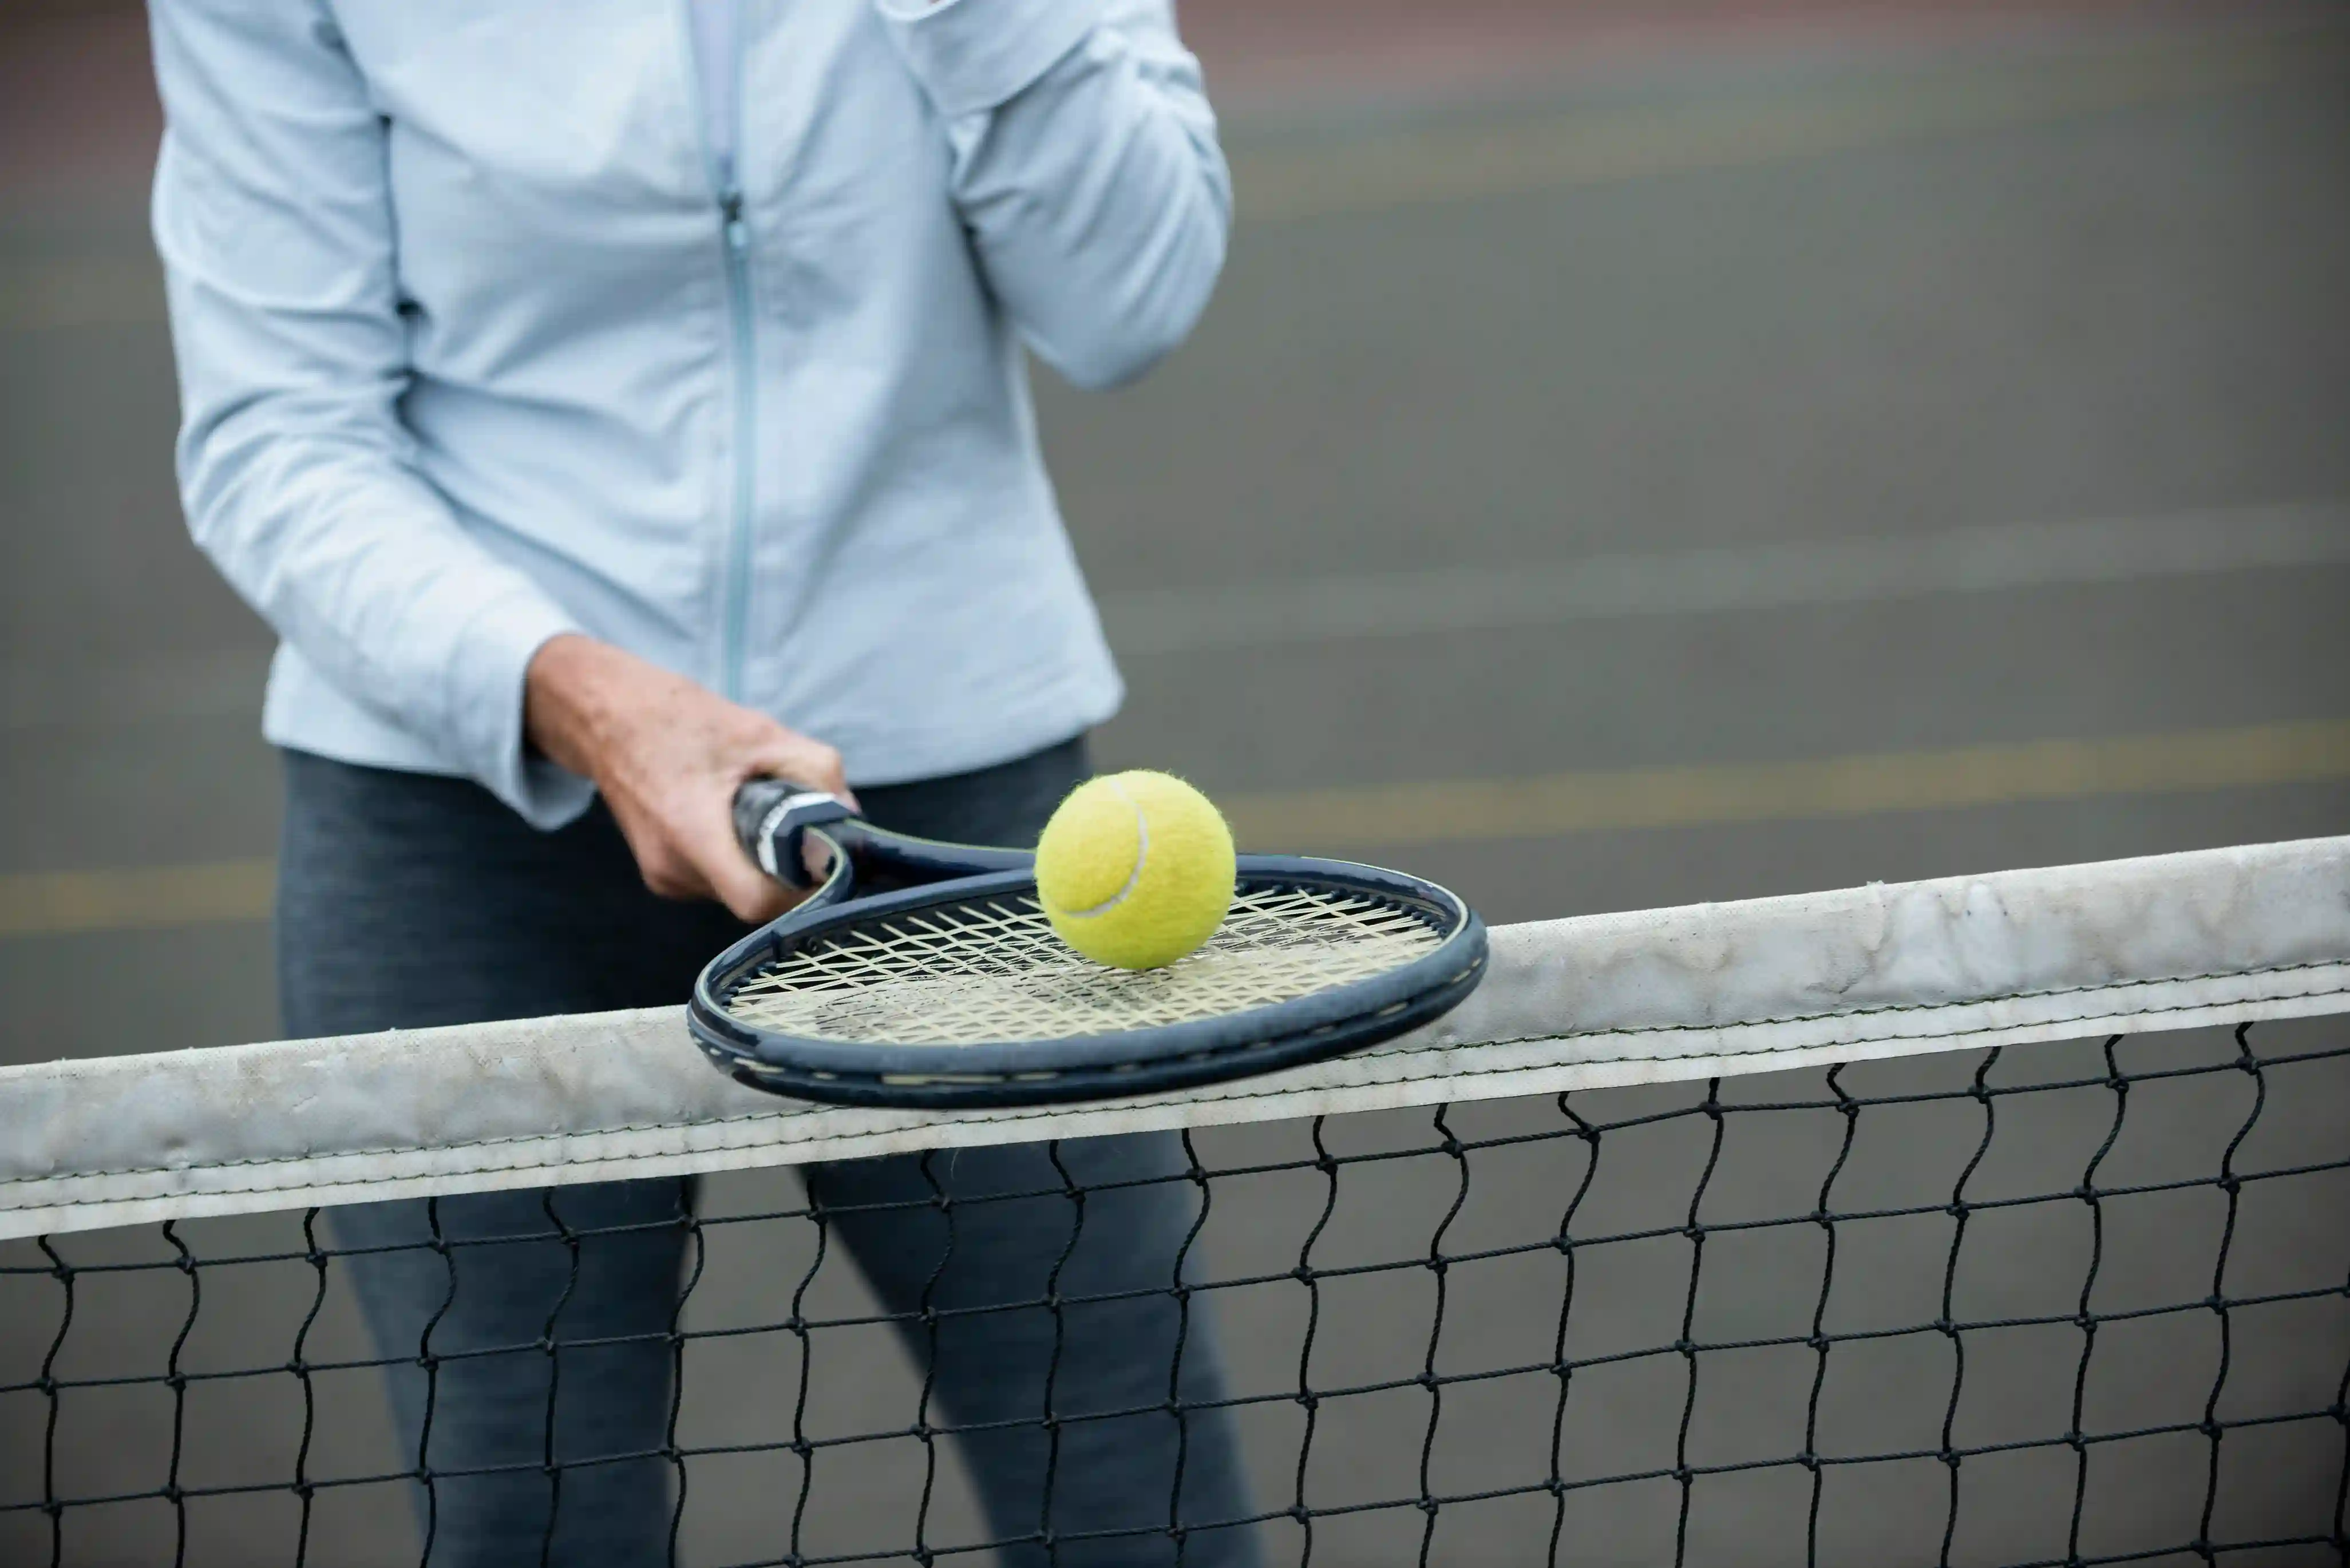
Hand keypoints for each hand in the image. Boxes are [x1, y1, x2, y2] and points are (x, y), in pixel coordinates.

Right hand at [524, 634, 854, 922]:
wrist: (607, 718)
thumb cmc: (680, 719)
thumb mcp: (760, 732)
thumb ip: (814, 772)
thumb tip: (849, 818)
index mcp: (690, 830)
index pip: (757, 901)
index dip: (802, 891)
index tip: (826, 862)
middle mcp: (672, 868)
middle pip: (753, 898)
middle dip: (786, 868)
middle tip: (800, 827)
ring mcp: (663, 878)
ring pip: (737, 891)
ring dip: (761, 861)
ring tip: (756, 811)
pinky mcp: (662, 877)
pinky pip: (718, 881)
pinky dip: (737, 857)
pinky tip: (732, 818)